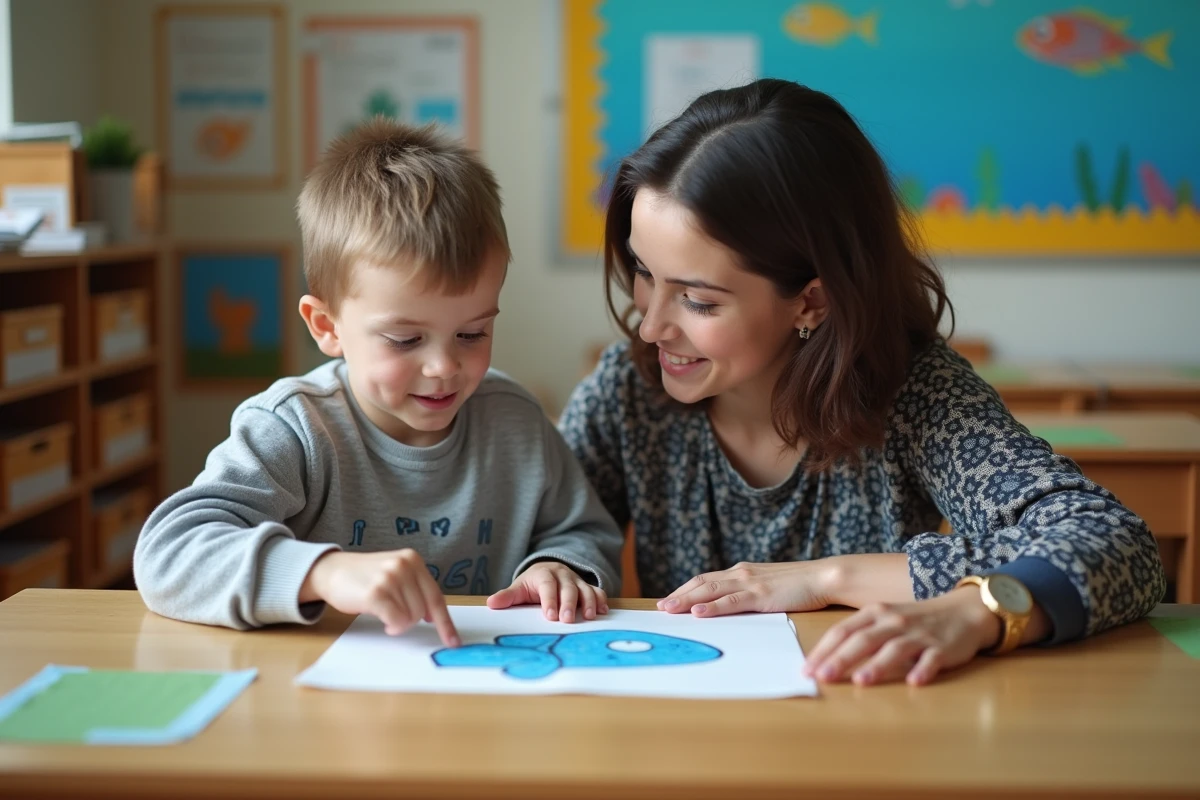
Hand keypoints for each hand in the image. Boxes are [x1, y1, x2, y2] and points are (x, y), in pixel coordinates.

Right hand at [301, 550, 458, 645]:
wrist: (331, 570)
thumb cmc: (365, 577)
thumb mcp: (396, 573)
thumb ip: (416, 589)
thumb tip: (434, 617)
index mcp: (413, 559)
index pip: (436, 596)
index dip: (445, 622)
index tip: (454, 641)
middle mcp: (404, 565)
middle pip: (423, 610)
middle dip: (410, 619)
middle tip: (392, 611)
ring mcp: (389, 578)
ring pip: (410, 617)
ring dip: (398, 622)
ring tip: (383, 610)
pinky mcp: (375, 593)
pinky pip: (397, 622)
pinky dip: (392, 627)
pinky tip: (383, 621)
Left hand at [487, 561, 608, 622]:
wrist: (547, 570)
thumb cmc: (532, 584)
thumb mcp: (519, 589)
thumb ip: (507, 597)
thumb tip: (491, 604)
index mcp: (544, 575)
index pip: (547, 586)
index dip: (549, 600)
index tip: (550, 616)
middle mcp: (562, 575)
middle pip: (568, 588)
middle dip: (569, 604)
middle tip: (568, 620)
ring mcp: (576, 580)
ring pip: (585, 589)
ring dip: (589, 602)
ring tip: (589, 617)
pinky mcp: (586, 586)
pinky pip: (596, 590)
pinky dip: (601, 600)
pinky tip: (602, 611)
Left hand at [657, 561, 837, 616]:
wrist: (825, 577)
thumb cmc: (801, 585)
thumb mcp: (770, 587)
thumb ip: (751, 593)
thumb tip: (735, 606)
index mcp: (743, 572)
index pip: (706, 579)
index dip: (685, 590)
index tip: (669, 600)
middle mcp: (741, 574)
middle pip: (701, 583)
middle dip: (679, 595)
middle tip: (660, 608)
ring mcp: (750, 583)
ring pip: (711, 591)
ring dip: (687, 601)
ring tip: (668, 610)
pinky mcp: (761, 595)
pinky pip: (732, 602)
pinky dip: (713, 607)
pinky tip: (698, 613)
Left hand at [803, 587, 1000, 685]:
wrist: (964, 610)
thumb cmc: (916, 619)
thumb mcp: (885, 619)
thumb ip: (860, 634)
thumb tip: (826, 658)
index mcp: (875, 613)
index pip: (842, 631)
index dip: (823, 650)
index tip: (807, 669)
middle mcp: (893, 621)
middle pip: (863, 640)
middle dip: (841, 659)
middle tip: (822, 677)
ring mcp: (918, 634)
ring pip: (894, 649)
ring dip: (878, 665)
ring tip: (861, 681)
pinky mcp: (942, 648)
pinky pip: (931, 659)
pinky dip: (922, 669)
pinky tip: (913, 681)